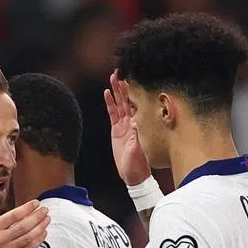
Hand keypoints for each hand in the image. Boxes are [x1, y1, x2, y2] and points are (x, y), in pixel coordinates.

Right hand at [0, 187, 49, 247]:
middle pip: (24, 226)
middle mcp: (1, 238)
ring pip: (28, 237)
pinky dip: (38, 240)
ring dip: (40, 227)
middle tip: (45, 210)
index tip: (36, 203)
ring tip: (47, 219)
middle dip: (37, 217)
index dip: (27, 208)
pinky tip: (44, 232)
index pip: (14, 216)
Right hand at [105, 71, 149, 185]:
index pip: (135, 103)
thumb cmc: (138, 163)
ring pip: (119, 104)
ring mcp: (124, 125)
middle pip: (126, 100)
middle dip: (122, 86)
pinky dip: (110, 104)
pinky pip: (112, 114)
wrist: (133, 174)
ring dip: (116, 91)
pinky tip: (107, 94)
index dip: (132, 91)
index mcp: (139, 124)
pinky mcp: (117, 130)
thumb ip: (136, 136)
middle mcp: (132, 122)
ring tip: (112, 79)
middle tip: (118, 73)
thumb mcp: (138, 149)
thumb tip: (135, 122)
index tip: (129, 79)